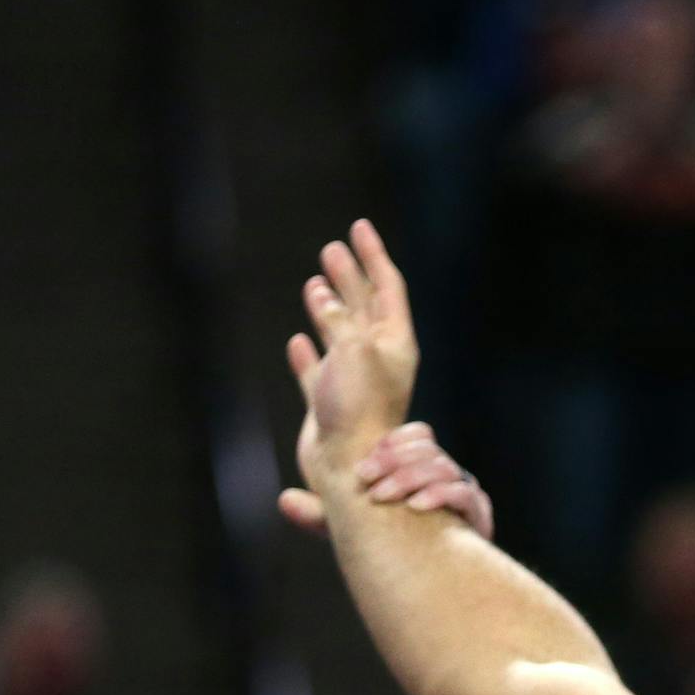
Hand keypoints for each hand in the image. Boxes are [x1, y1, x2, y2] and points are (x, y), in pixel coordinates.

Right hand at [280, 219, 418, 508]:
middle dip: (349, 276)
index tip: (359, 227)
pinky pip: (318, 371)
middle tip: (332, 249)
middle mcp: (378, 361)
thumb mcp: (353, 349)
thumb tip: (321, 294)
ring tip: (314, 284)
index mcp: (395, 344)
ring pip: (340, 336)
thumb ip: (339, 318)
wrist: (349, 468)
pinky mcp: (330, 406)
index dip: (373, 256)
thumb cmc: (359, 408)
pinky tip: (298, 341)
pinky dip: (309, 353)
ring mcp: (353, 384)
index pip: (387, 287)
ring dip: (327, 309)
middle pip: (364, 307)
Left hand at [280, 421, 493, 539]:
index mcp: (420, 468)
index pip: (418, 435)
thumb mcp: (350, 530)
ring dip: (411, 476)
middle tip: (366, 479)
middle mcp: (445, 476)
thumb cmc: (389, 553)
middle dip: (394, 460)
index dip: (390, 443)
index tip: (363, 466)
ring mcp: (462, 494)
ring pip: (443, 466)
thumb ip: (321, 514)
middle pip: (427, 447)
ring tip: (382, 496)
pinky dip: (441, 495)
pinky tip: (416, 506)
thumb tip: (284, 501)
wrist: (432, 589)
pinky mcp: (478, 517)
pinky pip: (465, 494)